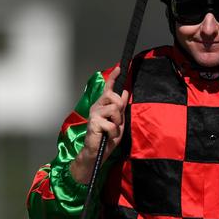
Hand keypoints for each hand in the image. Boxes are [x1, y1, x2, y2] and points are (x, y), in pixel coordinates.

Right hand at [70, 66, 128, 183]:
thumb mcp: (118, 120)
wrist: (98, 151)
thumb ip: (120, 107)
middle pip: (113, 96)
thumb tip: (124, 92)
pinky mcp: (94, 122)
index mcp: (103, 105)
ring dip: (118, 121)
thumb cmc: (108, 136)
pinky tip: (108, 135)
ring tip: (113, 129)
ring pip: (114, 108)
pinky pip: (112, 123)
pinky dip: (114, 132)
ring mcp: (94, 113)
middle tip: (117, 120)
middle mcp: (97, 106)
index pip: (108, 88)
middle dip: (120, 107)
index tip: (120, 67)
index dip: (114, 77)